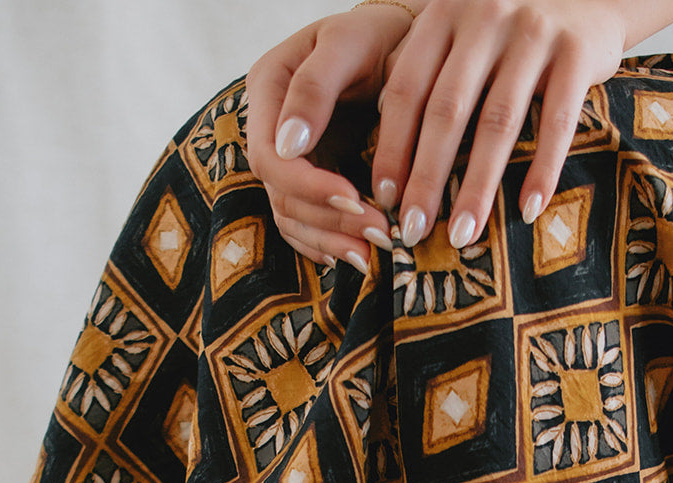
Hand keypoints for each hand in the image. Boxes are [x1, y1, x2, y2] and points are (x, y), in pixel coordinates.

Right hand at [246, 7, 411, 271]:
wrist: (402, 46)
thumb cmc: (380, 36)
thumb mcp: (350, 45)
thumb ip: (316, 87)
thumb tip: (289, 148)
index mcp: (270, 86)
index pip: (270, 157)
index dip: (309, 186)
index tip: (355, 196)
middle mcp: (270, 126)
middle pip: (281, 194)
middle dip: (328, 219)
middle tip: (381, 233)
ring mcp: (287, 157)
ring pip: (291, 216)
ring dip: (332, 241)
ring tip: (373, 256)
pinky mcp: (307, 181)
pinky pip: (304, 225)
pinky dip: (328, 246)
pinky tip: (356, 256)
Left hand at [374, 0, 626, 244]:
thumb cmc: (514, 25)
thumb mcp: (464, 29)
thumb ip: (431, 68)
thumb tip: (388, 134)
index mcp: (445, 14)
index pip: (407, 88)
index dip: (392, 145)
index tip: (384, 197)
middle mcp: (484, 16)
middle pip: (447, 111)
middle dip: (426, 178)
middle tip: (413, 230)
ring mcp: (533, 32)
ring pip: (497, 123)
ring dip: (477, 187)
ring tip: (462, 235)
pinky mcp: (577, 51)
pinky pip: (556, 123)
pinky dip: (542, 170)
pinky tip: (529, 210)